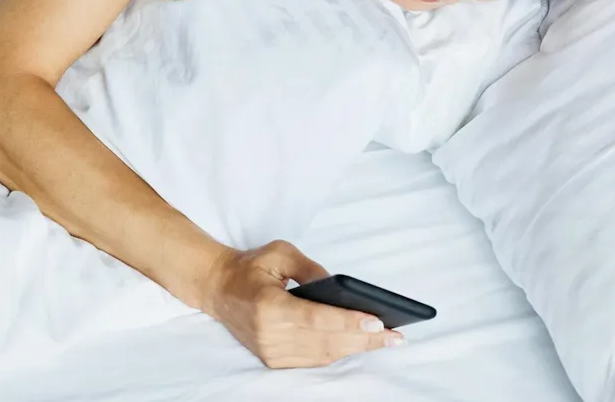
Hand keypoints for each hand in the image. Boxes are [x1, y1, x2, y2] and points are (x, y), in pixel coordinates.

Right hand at [199, 240, 404, 367]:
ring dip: (356, 348)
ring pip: (322, 354)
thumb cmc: (250, 267)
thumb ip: (312, 270)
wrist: (218, 288)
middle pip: (325, 341)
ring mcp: (270, 351)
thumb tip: (343, 288)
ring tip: (386, 341)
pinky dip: (338, 352)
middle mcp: (268, 334)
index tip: (377, 322)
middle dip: (363, 339)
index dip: (348, 321)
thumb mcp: (280, 253)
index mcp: (268, 306)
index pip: (315, 318)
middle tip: (396, 336)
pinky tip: (359, 344)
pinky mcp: (272, 360)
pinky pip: (312, 360)